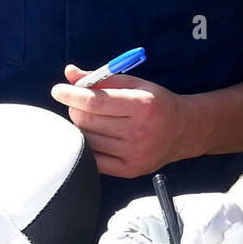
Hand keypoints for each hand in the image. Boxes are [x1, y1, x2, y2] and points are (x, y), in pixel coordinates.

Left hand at [52, 64, 195, 177]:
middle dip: (75, 109)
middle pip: (87, 121)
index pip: (95, 101)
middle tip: (79, 104)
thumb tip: (69, 73)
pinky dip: (86, 146)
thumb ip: (101, 78)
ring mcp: (134, 154)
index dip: (71, 95)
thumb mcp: (135, 84)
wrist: (184, 131)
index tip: (58, 90)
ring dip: (81, 127)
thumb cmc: (156, 103)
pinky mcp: (129, 170)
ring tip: (91, 120)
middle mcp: (139, 131)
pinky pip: (93, 159)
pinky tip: (94, 136)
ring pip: (87, 140)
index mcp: (142, 105)